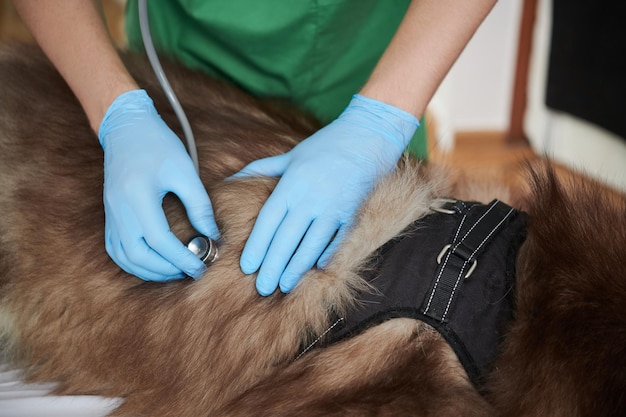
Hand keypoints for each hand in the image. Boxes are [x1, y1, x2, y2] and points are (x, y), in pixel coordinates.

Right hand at [99, 90, 218, 280]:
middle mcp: (119, 210)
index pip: (160, 241)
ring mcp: (110, 214)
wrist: (126, 127)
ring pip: (124, 258)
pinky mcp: (109, 215)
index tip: (202, 267)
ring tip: (176, 270)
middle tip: (191, 271)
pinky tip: (155, 263)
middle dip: (167, 270)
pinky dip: (134, 263)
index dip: (182, 259)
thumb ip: (199, 205)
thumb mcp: (185, 170)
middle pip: (138, 257)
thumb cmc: (157, 144)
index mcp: (137, 197)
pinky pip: (116, 249)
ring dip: (150, 271)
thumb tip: (213, 235)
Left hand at [234, 94, 418, 294]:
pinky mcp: (352, 213)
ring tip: (285, 285)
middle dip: (273, 266)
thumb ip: (260, 169)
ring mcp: (332, 207)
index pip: (268, 222)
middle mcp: (310, 198)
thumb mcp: (290, 155)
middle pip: (286, 239)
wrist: (367, 136)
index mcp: (291, 184)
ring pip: (311, 245)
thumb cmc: (324, 146)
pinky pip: (336, 240)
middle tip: (262, 288)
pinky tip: (316, 269)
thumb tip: (229, 180)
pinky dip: (326, 255)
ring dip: (297, 268)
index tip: (247, 267)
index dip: (256, 246)